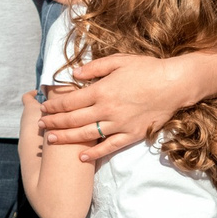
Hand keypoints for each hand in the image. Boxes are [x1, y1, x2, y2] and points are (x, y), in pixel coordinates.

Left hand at [38, 52, 197, 161]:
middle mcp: (107, 109)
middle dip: (54, 123)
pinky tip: (82, 157)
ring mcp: (120, 124)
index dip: (54, 106)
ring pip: (87, 134)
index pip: (70, 101)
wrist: (175, 84)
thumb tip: (73, 74)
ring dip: (66, 138)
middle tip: (41, 126)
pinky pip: (110, 146)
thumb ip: (94, 68)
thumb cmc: (147, 69)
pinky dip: (95, 153)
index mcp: (102, 90)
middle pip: (73, 119)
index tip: (44, 108)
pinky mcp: (132, 134)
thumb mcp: (118, 60)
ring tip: (51, 141)